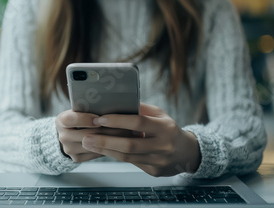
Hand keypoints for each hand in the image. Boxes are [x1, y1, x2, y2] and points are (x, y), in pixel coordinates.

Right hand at [55, 109, 134, 162]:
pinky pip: (95, 154)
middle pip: (86, 134)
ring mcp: (69, 149)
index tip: (100, 118)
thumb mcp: (79, 110)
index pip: (72, 119)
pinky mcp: (76, 158)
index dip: (86, 119)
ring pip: (93, 145)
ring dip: (111, 140)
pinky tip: (120, 142)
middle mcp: (62, 136)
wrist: (69, 133)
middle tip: (124, 126)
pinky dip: (108, 148)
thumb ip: (89, 108)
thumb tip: (111, 104)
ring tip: (126, 134)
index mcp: (61, 120)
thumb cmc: (80, 117)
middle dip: (106, 130)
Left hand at [81, 103, 200, 176]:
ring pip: (127, 156)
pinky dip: (115, 155)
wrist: (186, 153)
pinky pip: (130, 163)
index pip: (139, 123)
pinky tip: (102, 150)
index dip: (118, 121)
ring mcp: (159, 161)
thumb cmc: (168, 129)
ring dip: (106, 150)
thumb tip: (117, 102)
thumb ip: (141, 109)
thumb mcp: (159, 115)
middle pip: (130, 144)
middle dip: (105, 140)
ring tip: (89, 143)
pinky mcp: (153, 171)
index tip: (100, 118)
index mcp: (165, 128)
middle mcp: (163, 145)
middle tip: (87, 137)